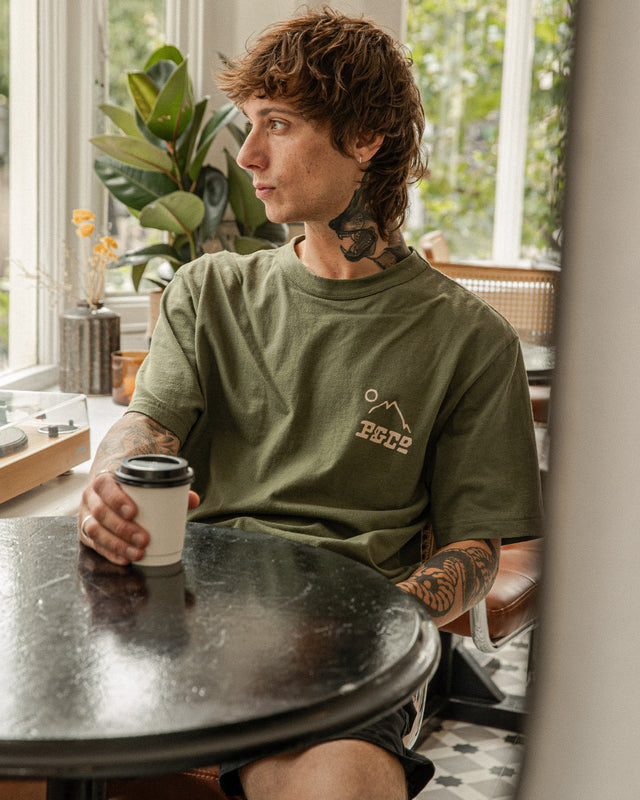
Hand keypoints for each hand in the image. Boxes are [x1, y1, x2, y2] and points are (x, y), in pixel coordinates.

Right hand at [78, 471, 199, 565]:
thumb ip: (169, 490)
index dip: (116, 499)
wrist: (110, 488)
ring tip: (137, 553)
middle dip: (122, 529)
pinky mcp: (86, 533)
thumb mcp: (143, 484)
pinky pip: (94, 545)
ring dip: (117, 544)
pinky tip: (124, 558)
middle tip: (144, 539)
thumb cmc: (129, 488)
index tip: (134, 511)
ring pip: (95, 531)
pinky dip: (110, 553)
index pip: (104, 486)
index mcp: (103, 480)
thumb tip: (193, 500)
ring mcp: (86, 516)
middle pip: (101, 513)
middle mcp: (90, 497)